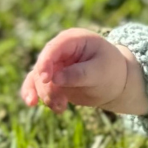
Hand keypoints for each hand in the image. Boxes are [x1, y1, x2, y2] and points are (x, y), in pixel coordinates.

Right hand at [20, 28, 140, 113]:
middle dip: (47, 86)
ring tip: (60, 108)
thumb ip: (79, 74)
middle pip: (44, 65)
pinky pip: (35, 84)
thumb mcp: (100, 72)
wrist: (116, 82)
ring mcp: (54, 63)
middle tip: (61, 102)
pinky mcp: (50, 78)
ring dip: (45, 94)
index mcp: (75, 39)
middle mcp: (60, 49)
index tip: (46, 79)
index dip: (46, 62)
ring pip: (38, 78)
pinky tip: (32, 103)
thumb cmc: (111, 71)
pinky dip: (34, 94)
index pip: (54, 48)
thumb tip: (54, 79)